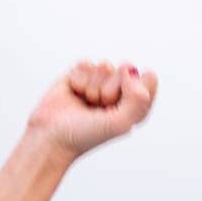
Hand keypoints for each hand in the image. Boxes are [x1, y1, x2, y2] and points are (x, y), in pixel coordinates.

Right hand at [27, 59, 160, 162]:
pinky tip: (74, 94)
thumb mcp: (121, 123)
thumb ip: (138, 98)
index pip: (148, 79)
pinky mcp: (79, 74)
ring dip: (93, 86)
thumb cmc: (86, 135)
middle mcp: (119, 92)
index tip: (119, 105)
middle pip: (125, 69)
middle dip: (110, 89)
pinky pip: (85, 64)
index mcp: (135, 105)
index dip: (134, 88)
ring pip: (104, 65)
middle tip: (98, 108)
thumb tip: (128, 69)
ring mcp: (99, 82)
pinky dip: (79, 79)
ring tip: (86, 103)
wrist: (52, 136)